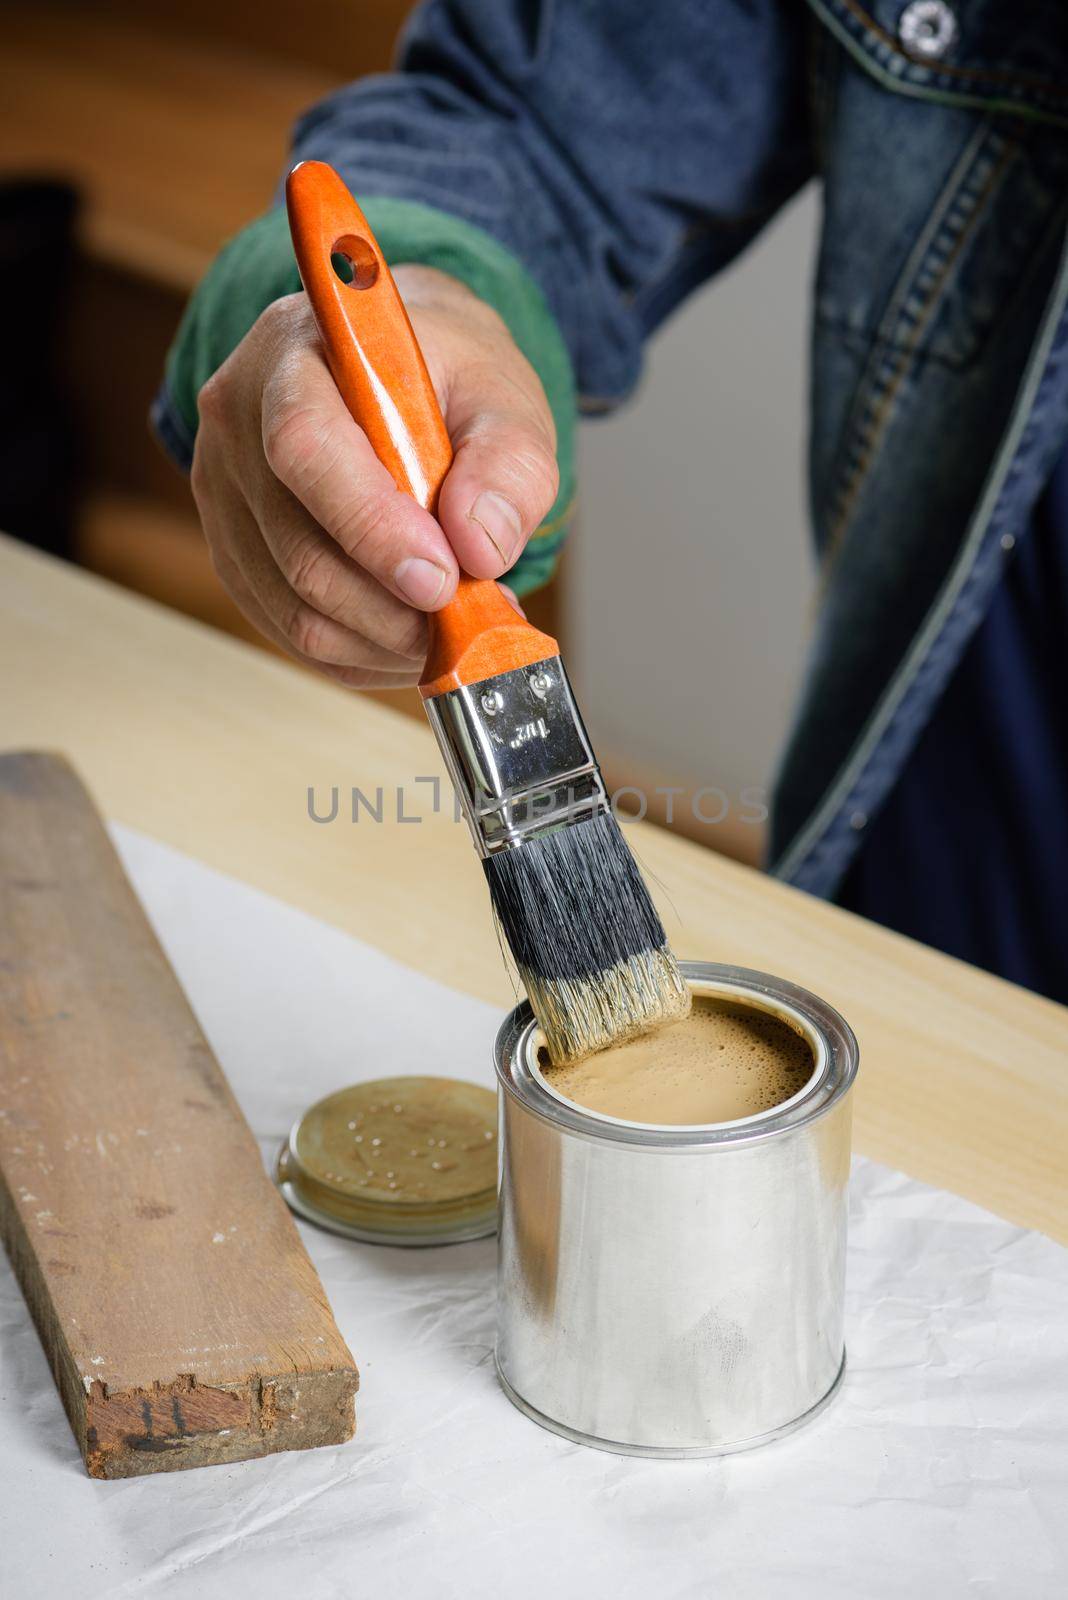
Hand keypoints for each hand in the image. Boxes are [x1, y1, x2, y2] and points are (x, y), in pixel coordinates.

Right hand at [190, 266, 558, 687]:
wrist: (388, 377)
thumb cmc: (442, 379)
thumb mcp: (501, 392)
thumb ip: (508, 463)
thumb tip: (480, 547)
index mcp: (294, 357)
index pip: (306, 448)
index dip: (372, 527)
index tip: (441, 579)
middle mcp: (238, 425)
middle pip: (300, 552)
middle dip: (395, 609)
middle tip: (469, 619)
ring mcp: (226, 497)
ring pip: (296, 609)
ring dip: (385, 641)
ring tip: (450, 628)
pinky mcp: (235, 554)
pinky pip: (292, 633)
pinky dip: (362, 655)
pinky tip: (411, 637)